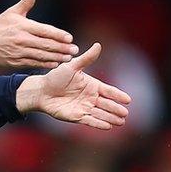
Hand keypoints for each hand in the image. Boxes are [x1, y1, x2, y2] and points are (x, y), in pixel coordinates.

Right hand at [0, 0, 78, 68]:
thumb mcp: (12, 12)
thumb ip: (26, 1)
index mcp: (23, 26)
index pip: (44, 30)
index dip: (58, 35)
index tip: (70, 38)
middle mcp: (21, 39)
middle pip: (46, 44)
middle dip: (62, 48)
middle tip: (75, 49)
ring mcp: (18, 52)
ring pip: (41, 55)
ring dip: (57, 57)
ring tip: (68, 57)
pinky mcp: (15, 62)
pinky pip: (33, 63)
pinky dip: (45, 64)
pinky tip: (55, 63)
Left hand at [16, 42, 131, 129]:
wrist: (42, 91)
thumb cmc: (56, 77)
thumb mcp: (72, 66)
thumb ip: (86, 58)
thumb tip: (98, 45)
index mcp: (92, 85)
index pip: (109, 91)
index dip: (118, 95)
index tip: (128, 100)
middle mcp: (91, 97)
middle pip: (107, 104)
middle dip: (116, 109)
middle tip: (125, 114)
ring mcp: (85, 107)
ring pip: (101, 114)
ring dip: (111, 118)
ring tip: (121, 122)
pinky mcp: (77, 117)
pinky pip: (90, 121)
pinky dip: (99, 124)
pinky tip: (108, 126)